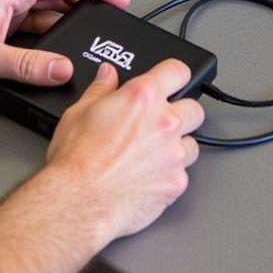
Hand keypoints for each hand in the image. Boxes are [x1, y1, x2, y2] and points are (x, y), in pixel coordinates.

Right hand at [46, 60, 204, 244]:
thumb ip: (101, 88)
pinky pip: (183, 174)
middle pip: (195, 108)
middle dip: (182, 112)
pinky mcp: (176, 184)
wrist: (80, 200)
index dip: (174, 73)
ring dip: (178, 145)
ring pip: (193, 144)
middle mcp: (164, 122)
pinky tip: (149, 176)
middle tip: (161, 121)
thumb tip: (108, 74)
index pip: (177, 71)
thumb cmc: (77, 158)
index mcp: (142, 97)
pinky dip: (170, 173)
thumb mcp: (80, 111)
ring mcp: (174, 155)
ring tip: (153, 152)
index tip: (171, 79)